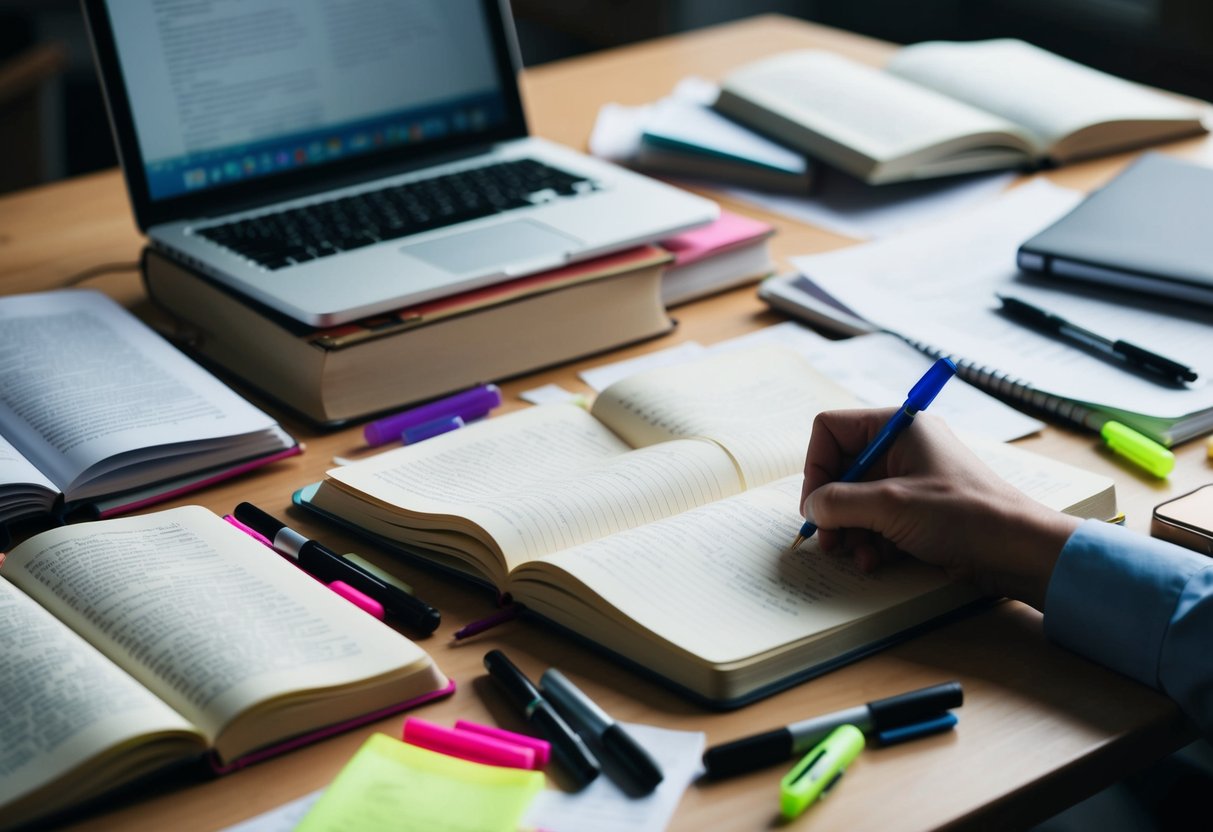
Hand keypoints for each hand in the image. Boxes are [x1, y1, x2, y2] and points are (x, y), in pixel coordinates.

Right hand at [800, 408, 1079, 609]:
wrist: (1018, 551)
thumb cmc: (964, 514)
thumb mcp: (891, 505)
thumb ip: (839, 502)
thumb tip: (811, 507)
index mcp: (898, 427)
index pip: (832, 429)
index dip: (816, 465)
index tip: (816, 503)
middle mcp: (901, 449)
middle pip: (840, 470)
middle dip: (832, 508)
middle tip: (829, 540)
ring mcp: (910, 482)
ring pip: (856, 501)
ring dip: (851, 531)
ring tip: (857, 555)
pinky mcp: (918, 512)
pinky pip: (876, 522)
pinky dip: (871, 542)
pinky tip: (876, 561)